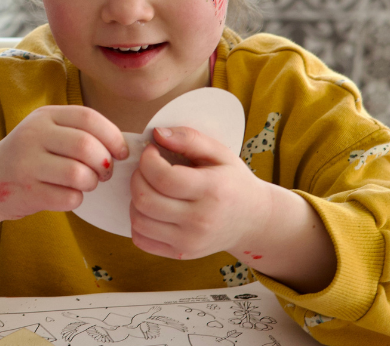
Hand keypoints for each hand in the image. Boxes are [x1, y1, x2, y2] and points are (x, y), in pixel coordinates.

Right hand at [0, 105, 128, 255]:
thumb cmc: (31, 156)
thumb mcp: (49, 132)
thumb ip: (81, 132)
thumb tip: (125, 147)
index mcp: (44, 116)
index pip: (88, 118)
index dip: (112, 136)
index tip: (121, 152)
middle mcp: (33, 135)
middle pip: (85, 146)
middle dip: (104, 163)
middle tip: (104, 172)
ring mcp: (27, 164)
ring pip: (79, 174)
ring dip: (91, 183)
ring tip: (86, 183)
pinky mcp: (26, 192)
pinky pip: (68, 198)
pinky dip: (76, 199)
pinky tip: (67, 194)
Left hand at [129, 126, 268, 259]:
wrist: (253, 221)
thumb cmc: (234, 183)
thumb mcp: (220, 153)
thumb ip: (189, 138)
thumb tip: (157, 134)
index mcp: (211, 191)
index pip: (163, 178)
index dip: (147, 160)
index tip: (151, 151)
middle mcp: (200, 221)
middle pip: (145, 199)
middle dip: (138, 177)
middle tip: (148, 168)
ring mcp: (189, 242)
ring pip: (139, 221)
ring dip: (135, 199)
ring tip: (150, 188)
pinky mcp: (181, 254)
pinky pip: (142, 240)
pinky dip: (138, 222)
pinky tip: (151, 209)